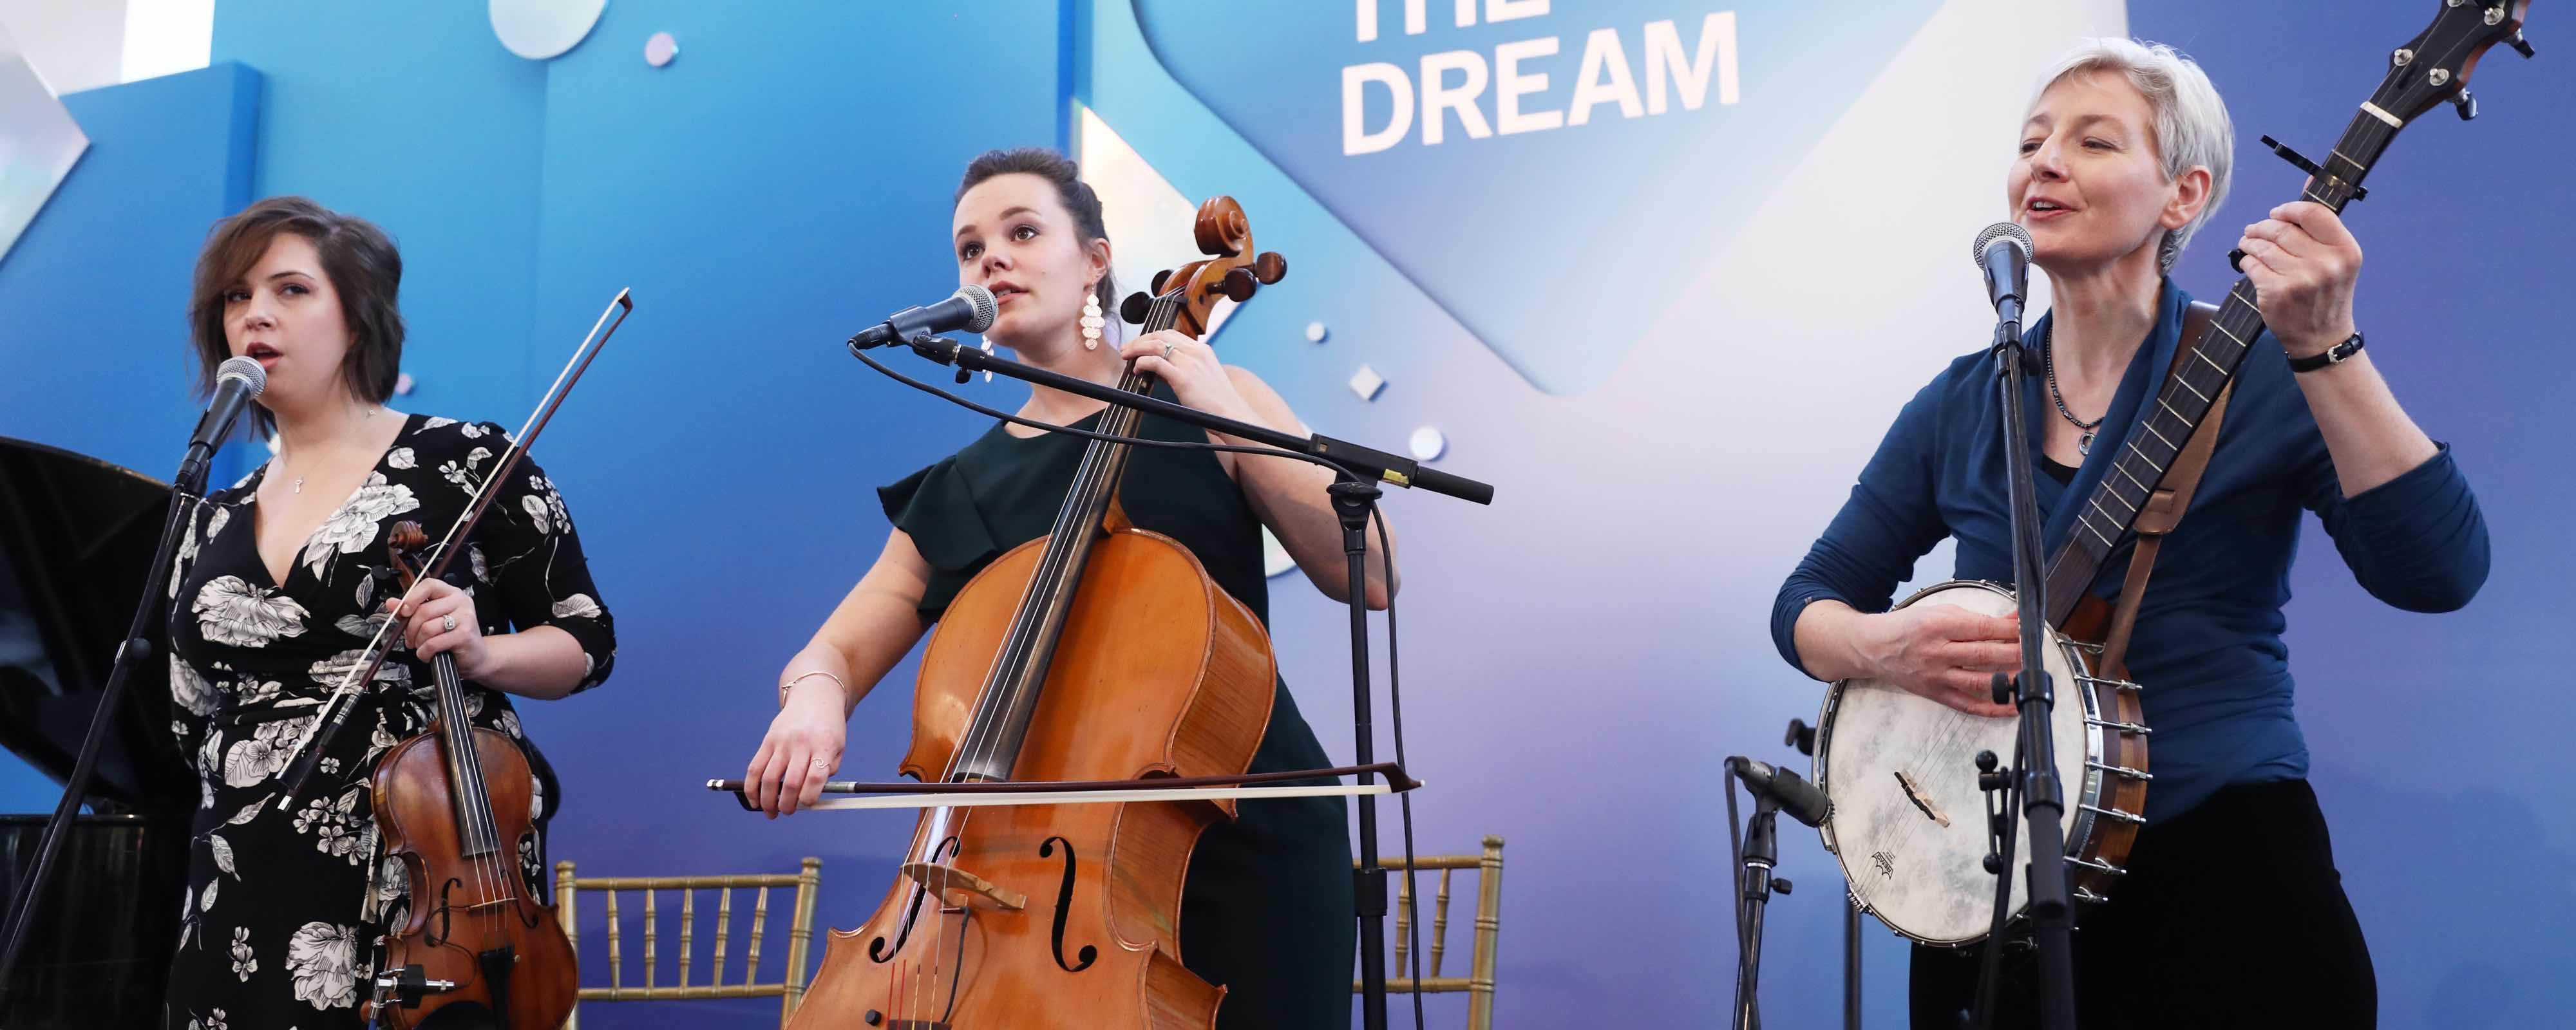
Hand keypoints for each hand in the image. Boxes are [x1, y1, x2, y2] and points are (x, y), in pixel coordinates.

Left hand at [384, 578, 489, 678]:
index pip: (429, 585)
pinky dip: (425, 652)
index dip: (412, 597)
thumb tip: (391, 603)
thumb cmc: (452, 636)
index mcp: (451, 593)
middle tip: (411, 639)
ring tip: (422, 647)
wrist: (475, 654)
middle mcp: (461, 602)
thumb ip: (410, 610)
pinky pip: (433, 643)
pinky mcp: (465, 634)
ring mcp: (465, 617)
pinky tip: (428, 654)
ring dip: (419, 643)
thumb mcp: (430, 620)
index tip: (404, 611)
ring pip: (427, 628)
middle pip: (424, 610)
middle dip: (411, 629)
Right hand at [742, 682, 846, 817]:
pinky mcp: (767, 741)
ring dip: (767, 801)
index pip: (815, 776)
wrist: (814, 699)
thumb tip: (809, 799)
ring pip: (769, 778)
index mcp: (824, 746)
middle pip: (790, 781)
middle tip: (787, 812)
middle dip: (787, 804)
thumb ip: (828, 771)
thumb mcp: (838, 747)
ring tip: (770, 812)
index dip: (809, 796)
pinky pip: (754, 768)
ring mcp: (782, 742)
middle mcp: (801, 744)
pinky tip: (754, 799)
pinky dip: (751, 787)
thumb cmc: (828, 729)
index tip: (806, 804)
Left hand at [1119, 330, 1251, 421]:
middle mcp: (1195, 352)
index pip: (1171, 334)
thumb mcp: (1203, 377)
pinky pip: (1155, 362)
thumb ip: (1184, 369)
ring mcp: (1189, 363)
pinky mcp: (1183, 378)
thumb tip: (1160, 368)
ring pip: (1155, 345)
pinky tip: (1137, 369)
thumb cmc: (1217, 402)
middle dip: (1140, 340)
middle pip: (1160, 335)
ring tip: (1126, 356)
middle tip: (1127, 349)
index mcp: (1202, 350)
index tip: (1139, 344)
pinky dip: (1142, 363)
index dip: (1151, 337)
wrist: (1231, 415)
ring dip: (1137, 348)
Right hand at [1855, 605, 2020, 717]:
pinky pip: (1969, 705)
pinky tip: (2012, 705)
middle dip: (2016, 653)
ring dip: (2009, 680)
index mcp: (1938, 626)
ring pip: (1980, 682)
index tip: (2028, 628)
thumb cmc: (1908, 627)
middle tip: (2034, 650)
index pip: (1983, 628)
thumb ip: (1976, 618)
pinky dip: (1993, 708)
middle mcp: (1937, 652)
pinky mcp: (1937, 694)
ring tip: (2029, 675)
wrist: (1874, 647)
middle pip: (1985, 655)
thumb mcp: (1940, 612)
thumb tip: (2011, 619)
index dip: (2010, 629)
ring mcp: (1937, 676)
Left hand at [2235, 201, 2361, 357]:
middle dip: (2262, 227)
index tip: (2276, 213)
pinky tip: (2249, 264)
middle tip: (2253, 230)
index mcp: (2345, 250)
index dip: (2289, 209)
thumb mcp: (2337, 259)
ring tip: (2248, 244)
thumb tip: (2305, 183)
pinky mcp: (2276, 293)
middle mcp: (2326, 264)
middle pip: (2282, 229)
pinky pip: (2251, 266)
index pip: (2313, 213)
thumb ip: (2321, 227)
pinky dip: (2246, 262)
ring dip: (2249, 243)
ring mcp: (2300, 280)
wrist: (2322, 338)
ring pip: (2263, 247)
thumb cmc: (2327, 294)